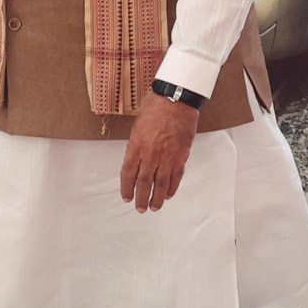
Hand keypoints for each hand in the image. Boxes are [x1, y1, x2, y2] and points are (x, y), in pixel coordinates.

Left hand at [121, 93, 199, 212]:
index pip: (128, 173)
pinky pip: (175, 176)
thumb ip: (136, 143)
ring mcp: (166, 156)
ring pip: (160, 184)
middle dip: (141, 198)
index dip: (126, 188)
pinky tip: (168, 194)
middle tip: (140, 208)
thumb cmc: (156, 106)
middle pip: (143, 182)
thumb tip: (135, 157)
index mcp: (136, 145)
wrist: (176, 99)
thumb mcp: (138, 124)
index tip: (126, 196)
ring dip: (156, 198)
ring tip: (154, 207)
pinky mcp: (181, 155)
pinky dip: (171, 187)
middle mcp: (150, 154)